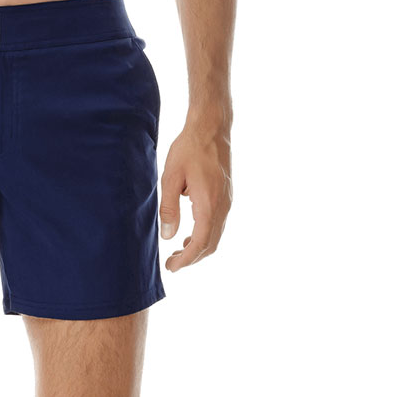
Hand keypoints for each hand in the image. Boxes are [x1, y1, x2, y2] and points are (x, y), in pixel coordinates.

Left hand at [159, 116, 231, 270]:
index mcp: (208, 204)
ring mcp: (227, 201)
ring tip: (179, 251)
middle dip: (192, 258)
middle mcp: (222, 206)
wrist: (211, 128)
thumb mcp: (171, 177)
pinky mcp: (226, 195)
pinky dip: (205, 234)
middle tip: (172, 263)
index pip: (200, 243)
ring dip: (199, 247)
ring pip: (216, 235)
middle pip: (211, 244)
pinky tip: (190, 231)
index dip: (186, 260)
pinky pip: (218, 223)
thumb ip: (169, 207)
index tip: (171, 268)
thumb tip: (168, 236)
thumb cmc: (189, 149)